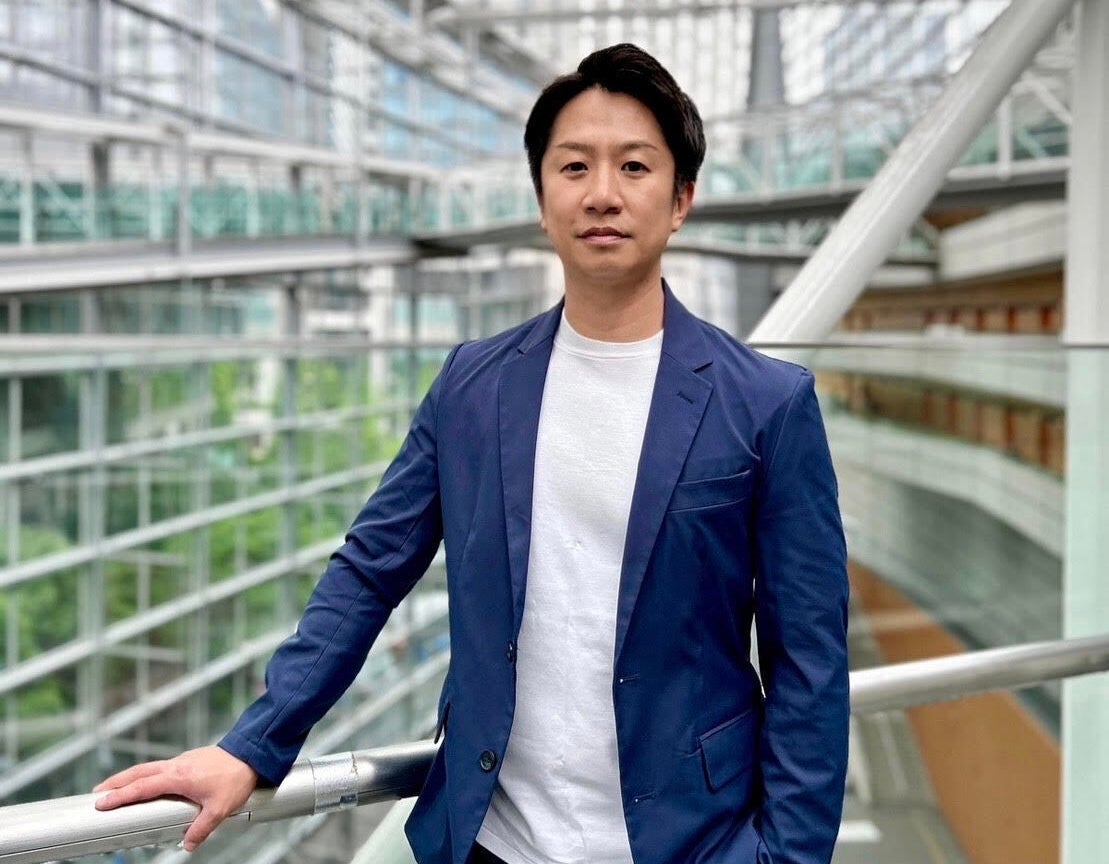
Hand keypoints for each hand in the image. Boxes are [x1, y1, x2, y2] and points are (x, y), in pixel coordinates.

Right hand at [93, 745, 258, 851]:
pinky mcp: (188, 760)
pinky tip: (146, 782)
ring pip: (148, 767)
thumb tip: (187, 845)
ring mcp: (181, 761)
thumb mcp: (220, 808)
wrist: (251, 754)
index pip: (142, 787)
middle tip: (97, 793)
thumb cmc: (236, 777)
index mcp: (179, 777)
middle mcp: (176, 766)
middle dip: (116, 783)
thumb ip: (201, 828)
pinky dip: (145, 773)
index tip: (102, 803)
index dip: (121, 795)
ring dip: (129, 777)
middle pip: (138, 772)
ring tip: (115, 787)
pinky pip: (159, 766)